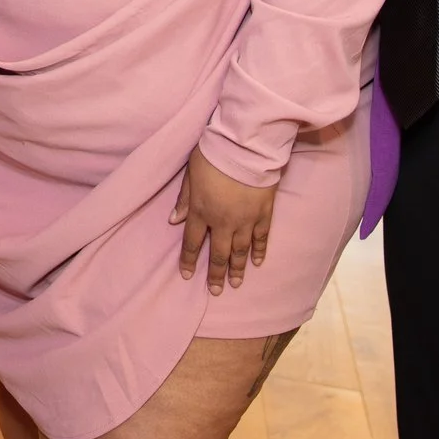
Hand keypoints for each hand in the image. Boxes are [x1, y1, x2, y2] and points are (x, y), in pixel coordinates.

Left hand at [170, 146, 276, 295]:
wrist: (246, 147)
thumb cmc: (213, 154)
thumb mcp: (191, 173)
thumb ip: (184, 199)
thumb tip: (174, 220)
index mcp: (201, 211)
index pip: (192, 242)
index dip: (189, 260)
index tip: (187, 276)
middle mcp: (223, 221)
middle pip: (218, 254)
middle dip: (216, 274)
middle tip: (216, 291)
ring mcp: (246, 220)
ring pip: (240, 251)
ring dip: (237, 269)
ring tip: (235, 284)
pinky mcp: (264, 214)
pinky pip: (261, 238)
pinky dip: (259, 251)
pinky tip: (257, 263)